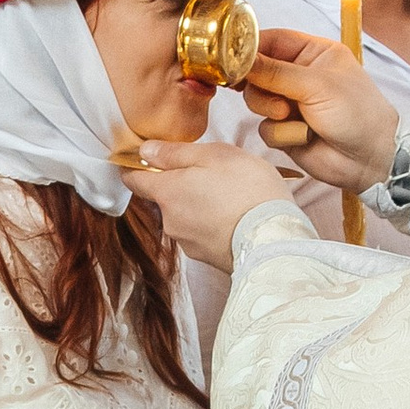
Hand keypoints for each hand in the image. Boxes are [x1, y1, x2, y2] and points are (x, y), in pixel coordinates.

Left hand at [125, 136, 290, 269]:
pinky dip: (212, 223)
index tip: (149, 160)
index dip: (138, 167)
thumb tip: (145, 151)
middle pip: (164, 197)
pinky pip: (201, 233)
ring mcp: (187, 242)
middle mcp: (169, 221)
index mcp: (167, 192)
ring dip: (198, 205)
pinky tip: (235, 216)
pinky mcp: (205, 257)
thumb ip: (176, 152)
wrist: (275, 240)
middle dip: (181, 185)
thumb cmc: (249, 191)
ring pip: (184, 215)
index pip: (134, 179)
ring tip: (231, 197)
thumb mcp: (216, 155)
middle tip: (213, 175)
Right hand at [240, 30, 398, 193]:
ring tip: (289, 115)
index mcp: (313, 53)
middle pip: (256, 71)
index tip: (229, 56)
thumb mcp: (316, 85)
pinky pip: (264, 128)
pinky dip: (281, 133)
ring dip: (270, 110)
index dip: (249, 47)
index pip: (272, 40)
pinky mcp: (285, 130)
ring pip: (256, 100)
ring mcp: (291, 103)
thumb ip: (275, 72)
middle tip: (270, 95)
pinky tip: (302, 136)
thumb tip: (241, 59)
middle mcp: (299, 75)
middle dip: (259, 85)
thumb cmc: (357, 113)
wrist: (370, 159)